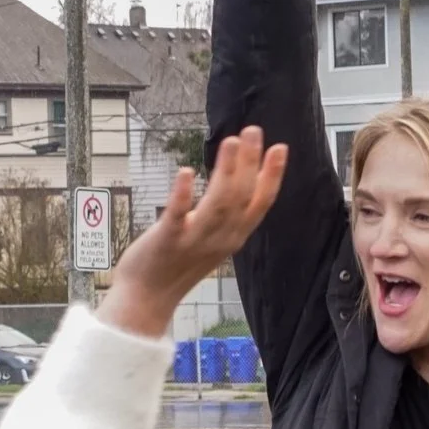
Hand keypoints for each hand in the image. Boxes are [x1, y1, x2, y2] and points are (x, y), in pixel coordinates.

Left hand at [99, 127, 287, 339]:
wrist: (148, 297)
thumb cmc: (179, 264)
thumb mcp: (213, 240)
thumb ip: (227, 215)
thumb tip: (238, 180)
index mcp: (233, 236)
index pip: (260, 204)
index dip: (272, 176)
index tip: (280, 148)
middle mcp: (220, 239)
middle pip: (241, 197)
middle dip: (250, 162)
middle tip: (253, 130)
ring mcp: (194, 240)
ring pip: (218, 204)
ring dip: (226, 171)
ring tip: (231, 141)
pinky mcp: (167, 241)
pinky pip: (178, 216)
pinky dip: (183, 194)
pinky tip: (187, 171)